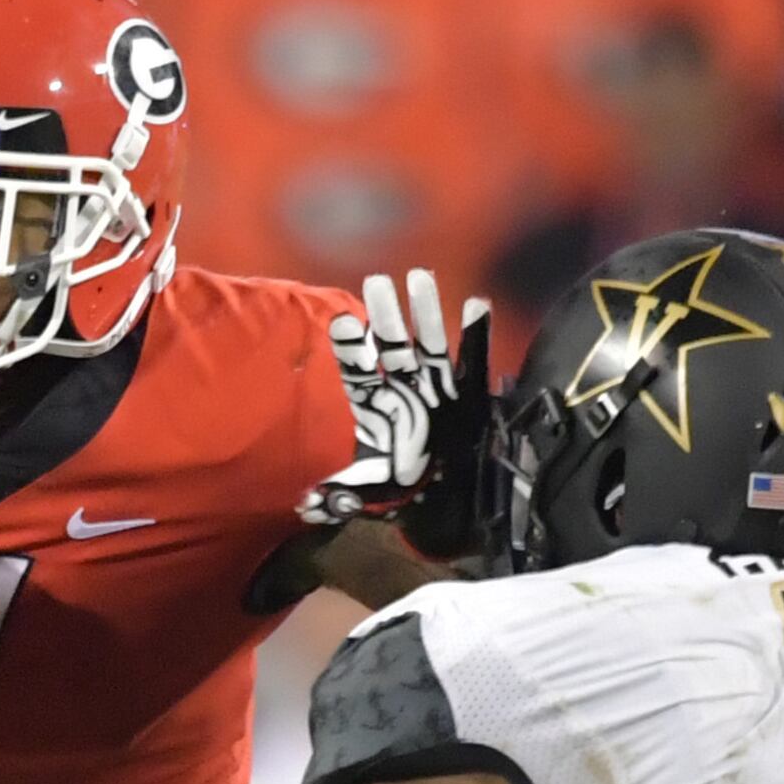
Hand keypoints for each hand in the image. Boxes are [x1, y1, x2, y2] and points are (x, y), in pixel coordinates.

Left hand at [300, 270, 490, 543]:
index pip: (359, 371)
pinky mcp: (464, 394)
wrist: (436, 491)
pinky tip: (477, 304)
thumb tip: (307, 506)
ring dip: (426, 312)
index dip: (350, 348)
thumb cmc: (396, 480)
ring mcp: (433, 387)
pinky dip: (477, 332)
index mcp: (374, 406)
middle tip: (376, 280)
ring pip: (429, 344)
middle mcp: (402, 389)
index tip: (339, 321)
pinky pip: (472, 359)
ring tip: (421, 276)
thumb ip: (338, 494)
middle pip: (391, 346)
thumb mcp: (365, 490)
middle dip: (385, 316)